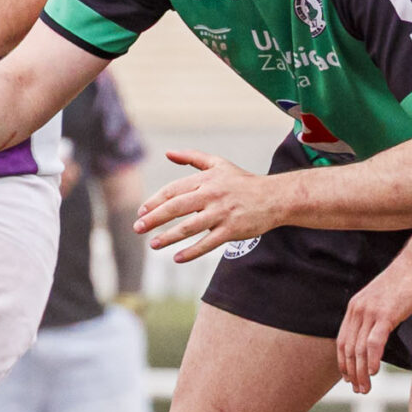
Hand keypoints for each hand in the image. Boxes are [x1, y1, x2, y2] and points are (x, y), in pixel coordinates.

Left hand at [135, 149, 277, 260]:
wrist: (274, 197)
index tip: (141, 212)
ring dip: (168, 237)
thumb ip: (192, 157)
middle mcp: (211, 195)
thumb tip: (167, 153)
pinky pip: (208, 243)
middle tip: (137, 228)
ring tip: (153, 245)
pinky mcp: (232, 230)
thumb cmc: (242, 181)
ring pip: (189, 227)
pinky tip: (177, 258)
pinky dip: (192, 252)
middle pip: (176, 207)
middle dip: (154, 218)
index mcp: (205, 179)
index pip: (173, 190)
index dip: (155, 201)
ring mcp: (222, 213)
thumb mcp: (218, 164)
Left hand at [337, 259, 411, 393]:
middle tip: (358, 389)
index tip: (348, 378)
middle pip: (349, 349)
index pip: (342, 341)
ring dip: (362, 372)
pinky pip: (375, 342)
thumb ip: (373, 317)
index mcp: (354, 308)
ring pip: (360, 349)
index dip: (343, 362)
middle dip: (352, 373)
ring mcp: (370, 312)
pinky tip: (374, 372)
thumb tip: (373, 336)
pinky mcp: (386, 314)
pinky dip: (372, 359)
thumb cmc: (403, 283)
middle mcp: (358, 310)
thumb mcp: (380, 301)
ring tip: (366, 388)